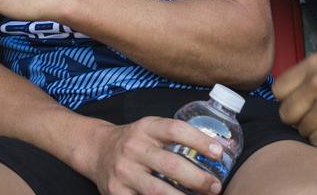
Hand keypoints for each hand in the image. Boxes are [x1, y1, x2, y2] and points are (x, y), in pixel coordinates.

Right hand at [84, 117, 226, 194]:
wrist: (96, 150)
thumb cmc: (134, 141)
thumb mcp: (150, 129)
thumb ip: (176, 136)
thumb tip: (220, 149)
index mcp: (146, 128)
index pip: (176, 130)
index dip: (199, 140)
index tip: (219, 153)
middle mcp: (133, 148)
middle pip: (171, 165)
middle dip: (198, 178)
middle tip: (215, 187)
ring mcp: (124, 172)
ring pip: (158, 191)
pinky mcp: (116, 192)